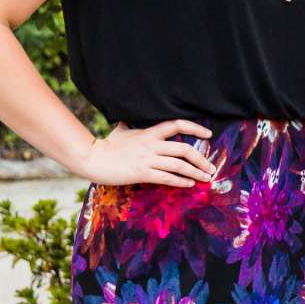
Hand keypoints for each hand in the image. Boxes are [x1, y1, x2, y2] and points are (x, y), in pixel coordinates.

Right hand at [76, 120, 216, 187]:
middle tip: (211, 167)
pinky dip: (181, 181)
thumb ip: (129, 125)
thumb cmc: (106, 145)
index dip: (195, 128)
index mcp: (149, 132)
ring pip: (179, 165)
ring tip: (206, 178)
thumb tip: (125, 119)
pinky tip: (189, 184)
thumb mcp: (120, 131)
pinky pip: (167, 178)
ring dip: (196, 172)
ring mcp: (148, 159)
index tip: (208, 134)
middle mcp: (151, 144)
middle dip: (201, 159)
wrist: (92, 158)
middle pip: (184, 149)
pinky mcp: (142, 173)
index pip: (177, 125)